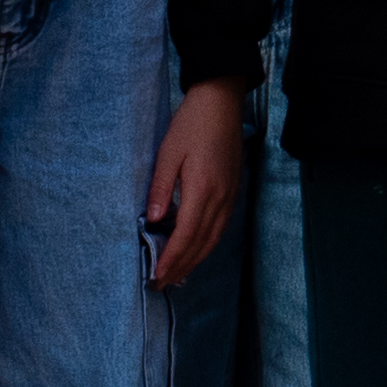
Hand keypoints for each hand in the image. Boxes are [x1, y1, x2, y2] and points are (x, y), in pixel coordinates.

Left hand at [143, 79, 249, 283]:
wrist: (222, 102)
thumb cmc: (190, 124)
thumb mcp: (168, 153)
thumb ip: (160, 188)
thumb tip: (153, 220)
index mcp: (202, 188)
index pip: (186, 234)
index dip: (172, 258)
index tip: (156, 275)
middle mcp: (220, 197)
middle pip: (201, 242)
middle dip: (181, 266)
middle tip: (161, 284)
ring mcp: (230, 195)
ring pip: (214, 238)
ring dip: (195, 260)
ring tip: (177, 276)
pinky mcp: (233, 191)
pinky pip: (221, 227)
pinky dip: (207, 245)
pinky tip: (196, 251)